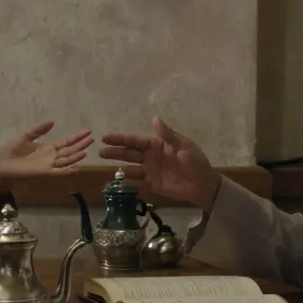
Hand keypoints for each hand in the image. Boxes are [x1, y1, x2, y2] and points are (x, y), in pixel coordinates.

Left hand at [0, 121, 92, 184]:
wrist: (1, 164)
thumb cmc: (11, 151)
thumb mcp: (25, 136)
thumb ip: (39, 130)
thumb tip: (53, 122)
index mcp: (48, 147)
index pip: (66, 142)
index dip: (77, 137)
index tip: (88, 131)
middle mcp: (51, 156)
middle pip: (70, 150)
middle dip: (81, 145)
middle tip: (93, 138)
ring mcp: (48, 165)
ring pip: (66, 160)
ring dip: (76, 156)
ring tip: (86, 151)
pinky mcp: (43, 172)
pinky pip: (58, 172)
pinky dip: (67, 170)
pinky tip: (76, 168)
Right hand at [99, 116, 221, 210]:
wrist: (203, 184)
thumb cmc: (195, 162)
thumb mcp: (183, 146)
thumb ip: (168, 135)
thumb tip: (155, 118)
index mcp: (157, 144)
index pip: (135, 140)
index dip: (120, 139)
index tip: (105, 138)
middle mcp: (151, 156)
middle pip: (129, 153)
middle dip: (115, 152)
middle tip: (99, 152)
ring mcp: (150, 171)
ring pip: (130, 168)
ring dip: (119, 168)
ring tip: (105, 168)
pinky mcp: (152, 184)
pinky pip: (137, 183)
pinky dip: (127, 184)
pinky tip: (116, 184)